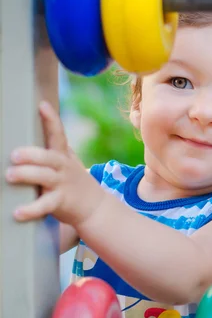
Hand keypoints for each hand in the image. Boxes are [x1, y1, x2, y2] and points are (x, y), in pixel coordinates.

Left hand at [5, 100, 104, 225]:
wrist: (95, 207)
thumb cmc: (72, 181)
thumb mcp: (66, 162)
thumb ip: (50, 150)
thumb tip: (22, 138)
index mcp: (63, 155)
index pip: (58, 134)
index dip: (51, 119)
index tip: (42, 105)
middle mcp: (63, 167)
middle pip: (49, 157)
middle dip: (32, 154)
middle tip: (14, 155)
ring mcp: (62, 184)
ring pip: (45, 177)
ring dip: (27, 174)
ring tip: (10, 175)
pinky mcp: (61, 202)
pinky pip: (45, 205)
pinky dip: (31, 209)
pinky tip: (18, 212)